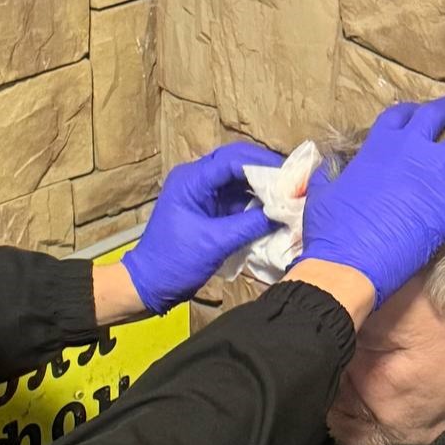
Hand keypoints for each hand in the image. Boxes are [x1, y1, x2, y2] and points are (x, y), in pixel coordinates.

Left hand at [121, 142, 285, 314]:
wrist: (150, 285)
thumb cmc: (174, 263)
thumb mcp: (215, 243)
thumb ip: (251, 225)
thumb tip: (284, 212)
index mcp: (190, 181)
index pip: (232, 160)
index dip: (263, 164)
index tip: (290, 174)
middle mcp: (195, 180)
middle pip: (237, 163)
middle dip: (266, 171)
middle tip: (294, 181)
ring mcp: (202, 193)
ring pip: (238, 179)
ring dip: (262, 186)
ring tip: (289, 194)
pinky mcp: (209, 209)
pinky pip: (236, 198)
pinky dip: (255, 202)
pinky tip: (274, 209)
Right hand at [299, 94, 444, 307]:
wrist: (347, 263)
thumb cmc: (331, 233)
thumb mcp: (321, 196)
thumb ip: (327, 178)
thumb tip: (326, 169)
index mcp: (378, 148)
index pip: (398, 117)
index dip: (410, 112)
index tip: (416, 111)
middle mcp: (409, 152)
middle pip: (437, 117)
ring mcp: (433, 176)